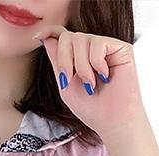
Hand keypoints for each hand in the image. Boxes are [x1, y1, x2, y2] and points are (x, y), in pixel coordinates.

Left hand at [35, 26, 144, 140]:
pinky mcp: (121, 48)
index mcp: (78, 58)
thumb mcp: (65, 85)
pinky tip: (104, 76)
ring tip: (90, 85)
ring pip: (81, 39)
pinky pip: (98, 43)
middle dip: (64, 59)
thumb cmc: (91, 108)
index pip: (63, 36)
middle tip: (69, 80)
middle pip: (68, 37)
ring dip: (81, 66)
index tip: (38, 36)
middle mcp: (91, 50)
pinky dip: (96, 63)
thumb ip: (57, 62)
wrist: (111, 121)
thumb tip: (45, 37)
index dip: (51, 32)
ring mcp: (106, 47)